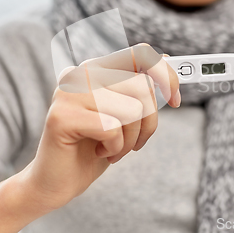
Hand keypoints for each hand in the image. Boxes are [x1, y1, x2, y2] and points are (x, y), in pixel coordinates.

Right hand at [18, 43, 179, 210]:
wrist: (57, 180)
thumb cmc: (95, 146)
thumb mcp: (125, 114)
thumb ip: (141, 87)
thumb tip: (168, 60)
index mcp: (97, 67)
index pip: (141, 54)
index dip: (166, 74)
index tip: (175, 100)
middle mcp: (80, 72)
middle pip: (142, 86)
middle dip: (148, 122)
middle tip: (133, 142)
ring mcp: (68, 92)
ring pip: (132, 109)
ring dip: (130, 139)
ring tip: (112, 148)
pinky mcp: (62, 116)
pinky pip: (112, 129)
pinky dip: (114, 148)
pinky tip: (98, 152)